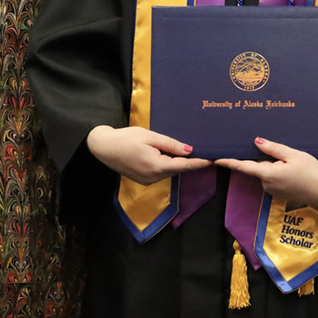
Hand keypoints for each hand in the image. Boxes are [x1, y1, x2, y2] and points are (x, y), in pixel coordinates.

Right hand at [87, 125, 210, 183]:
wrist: (103, 148)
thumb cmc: (126, 138)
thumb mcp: (150, 136)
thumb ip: (170, 144)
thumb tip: (189, 150)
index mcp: (157, 166)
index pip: (184, 165)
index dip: (199, 162)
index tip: (213, 160)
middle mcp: (154, 177)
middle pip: (178, 169)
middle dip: (190, 162)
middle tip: (205, 152)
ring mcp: (148, 181)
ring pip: (170, 171)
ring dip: (178, 163)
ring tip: (190, 153)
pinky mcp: (143, 180)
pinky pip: (161, 173)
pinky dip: (168, 165)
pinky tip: (171, 156)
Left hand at [216, 138, 317, 206]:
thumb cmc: (311, 171)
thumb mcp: (294, 155)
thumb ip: (274, 149)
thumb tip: (256, 141)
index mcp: (269, 174)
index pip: (244, 167)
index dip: (229, 162)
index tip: (216, 158)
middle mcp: (267, 184)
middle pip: (256, 168)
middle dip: (259, 158)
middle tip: (267, 148)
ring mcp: (272, 190)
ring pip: (264, 172)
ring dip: (270, 165)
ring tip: (287, 159)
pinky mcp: (278, 193)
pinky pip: (271, 178)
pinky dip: (275, 171)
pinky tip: (288, 167)